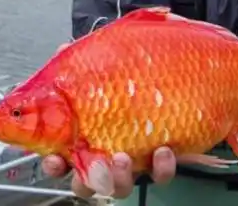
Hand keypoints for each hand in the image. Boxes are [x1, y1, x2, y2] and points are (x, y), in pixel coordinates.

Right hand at [40, 42, 177, 197]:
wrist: (183, 71)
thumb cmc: (134, 73)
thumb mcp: (106, 61)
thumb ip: (83, 59)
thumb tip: (63, 51)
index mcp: (86, 134)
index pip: (61, 158)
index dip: (54, 164)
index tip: (56, 159)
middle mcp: (107, 151)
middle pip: (88, 182)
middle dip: (90, 179)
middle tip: (98, 163)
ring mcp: (134, 159)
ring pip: (120, 186)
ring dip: (120, 178)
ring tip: (124, 158)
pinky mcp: (160, 159)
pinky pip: (159, 175)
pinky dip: (161, 168)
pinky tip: (163, 150)